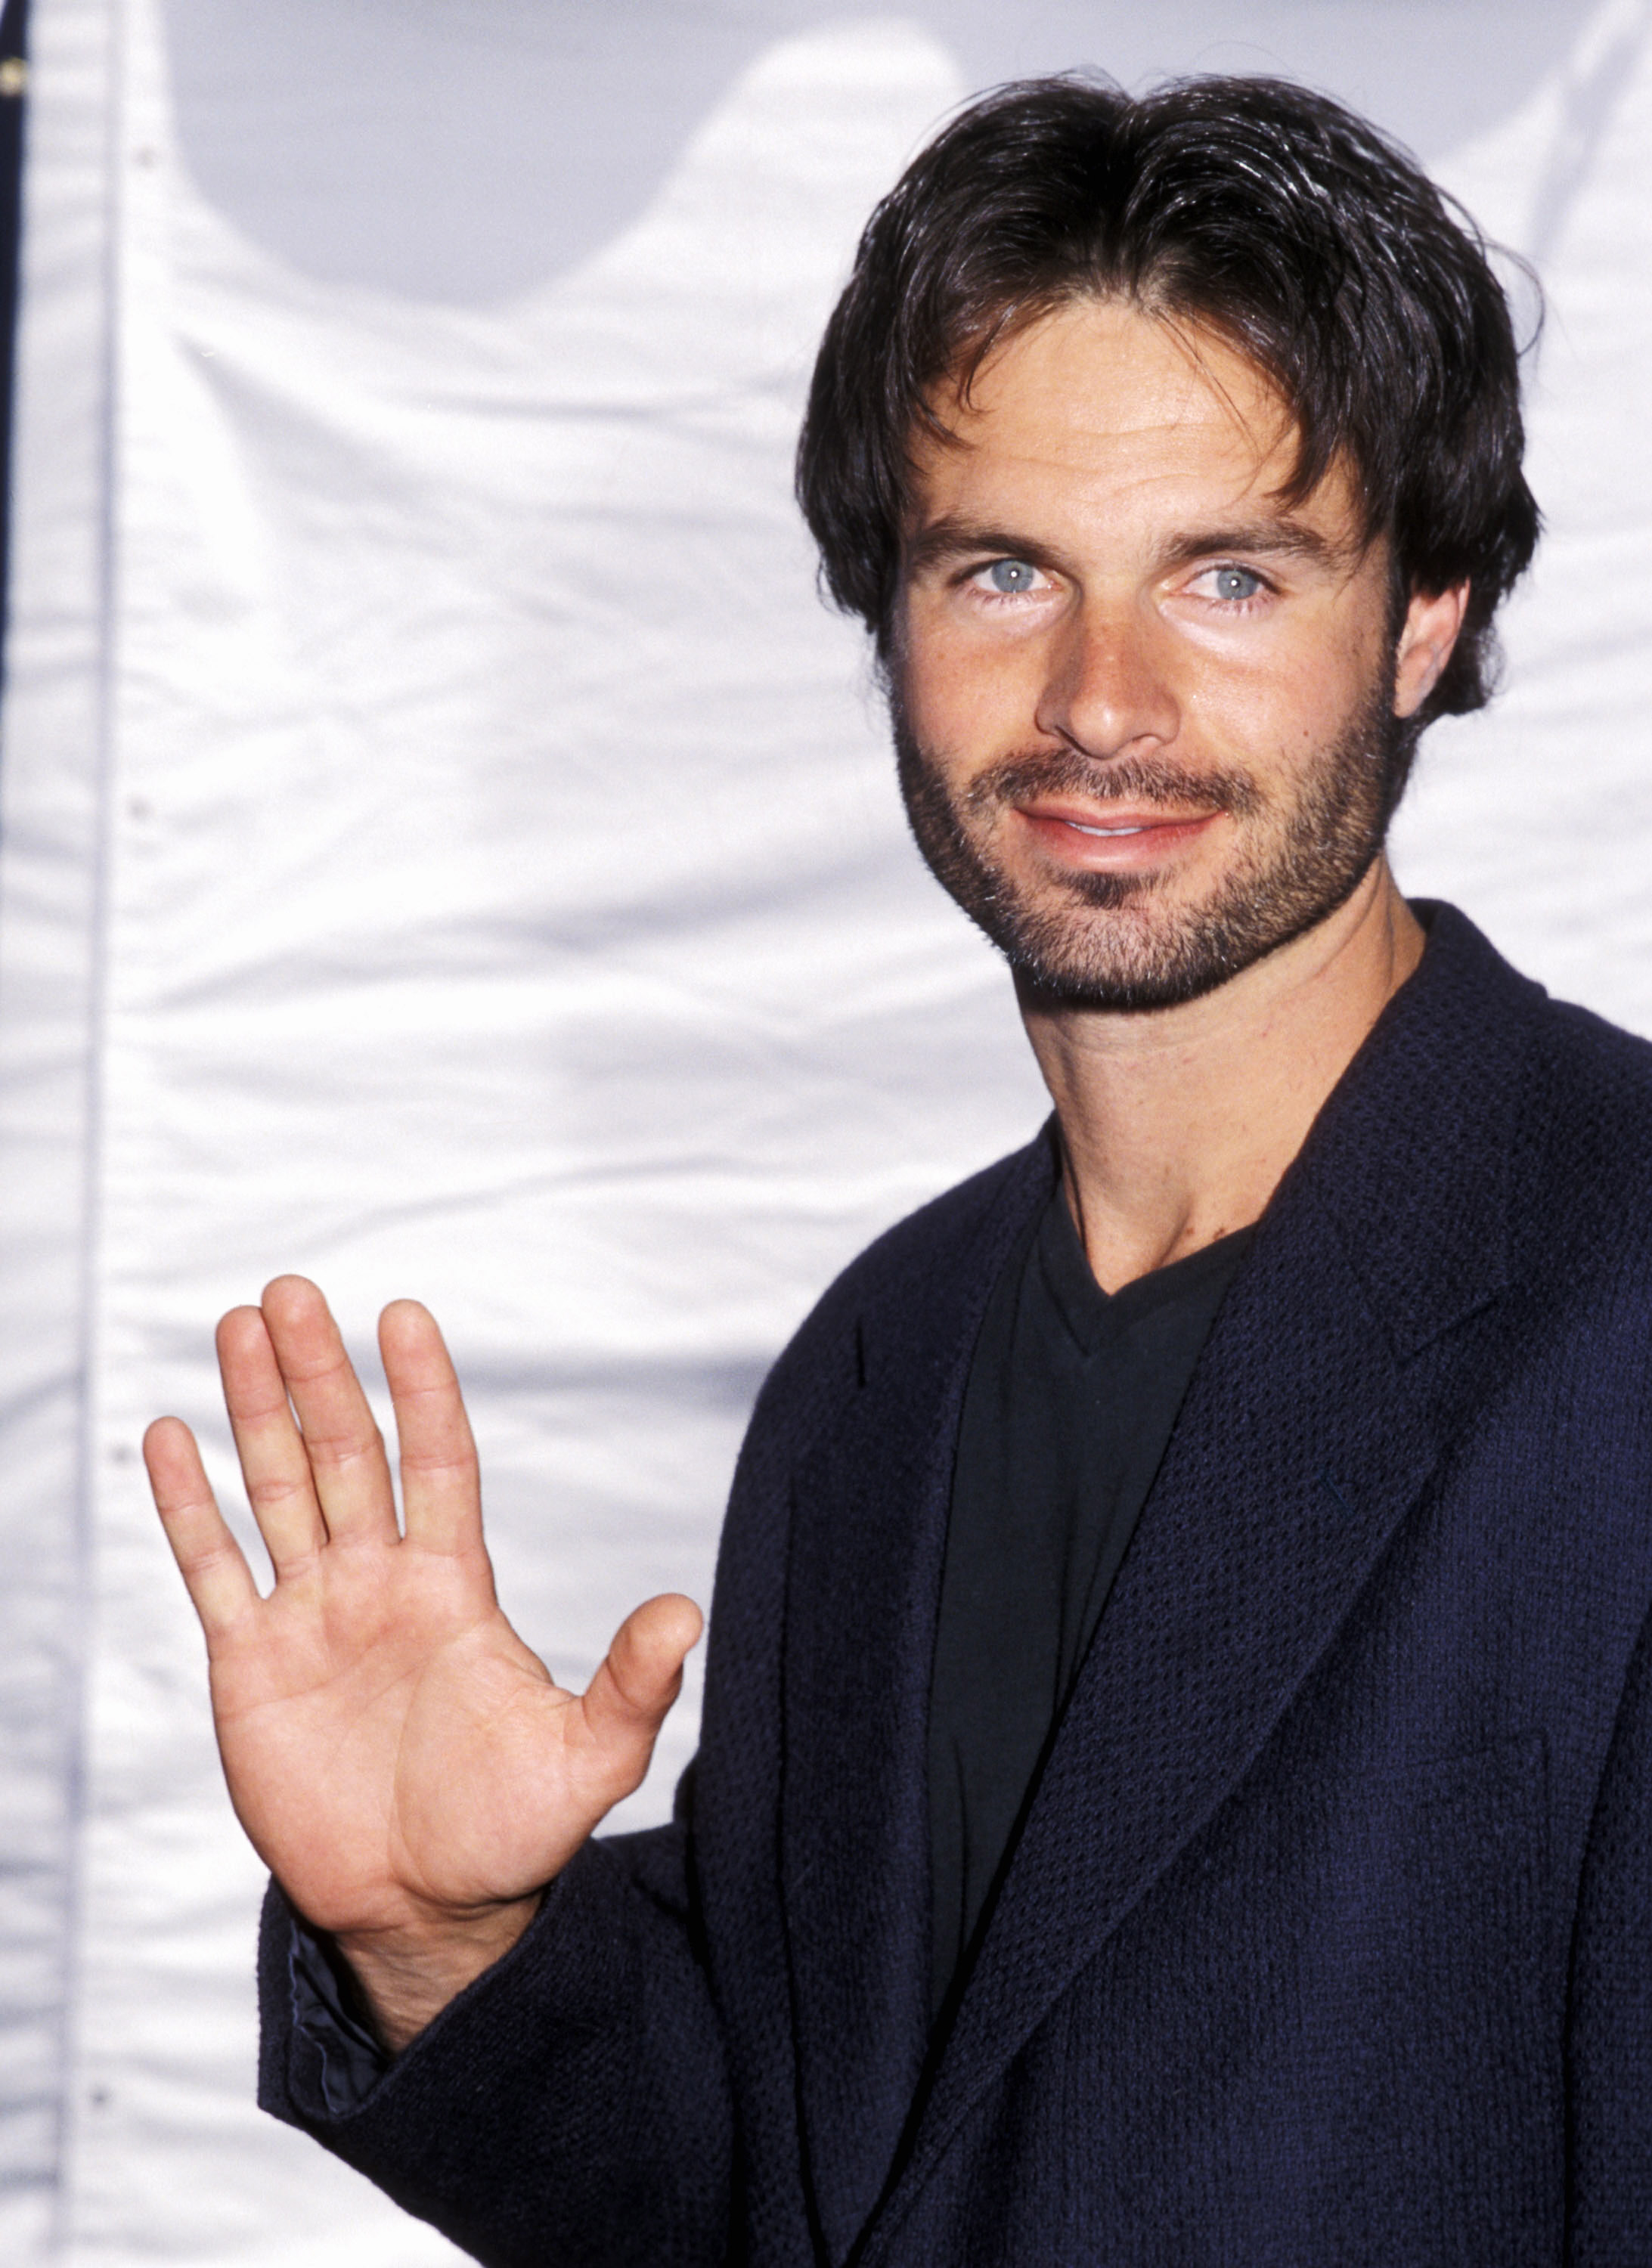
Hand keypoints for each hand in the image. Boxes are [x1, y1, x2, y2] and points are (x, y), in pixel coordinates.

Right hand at [146, 1276, 701, 2050]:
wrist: (425, 1913)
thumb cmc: (511, 1833)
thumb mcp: (588, 1760)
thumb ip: (632, 1684)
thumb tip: (688, 1613)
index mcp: (455, 1587)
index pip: (439, 1462)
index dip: (423, 1391)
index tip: (404, 1315)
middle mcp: (380, 1582)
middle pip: (346, 1454)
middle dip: (319, 1373)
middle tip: (293, 1292)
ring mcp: (313, 1617)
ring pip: (277, 1488)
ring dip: (255, 1410)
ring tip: (238, 1325)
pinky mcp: (252, 1665)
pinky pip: (214, 1569)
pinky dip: (187, 1506)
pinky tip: (169, 1435)